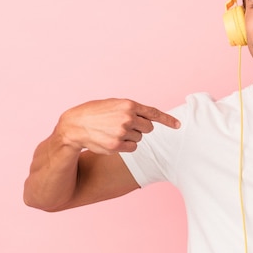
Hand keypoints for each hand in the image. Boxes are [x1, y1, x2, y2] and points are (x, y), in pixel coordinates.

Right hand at [56, 99, 180, 154]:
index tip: (178, 125)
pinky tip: (113, 140)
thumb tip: (149, 118)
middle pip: (148, 128)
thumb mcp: (114, 104)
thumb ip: (132, 109)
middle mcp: (128, 118)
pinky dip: (126, 146)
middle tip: (126, 126)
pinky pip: (132, 148)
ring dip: (130, 137)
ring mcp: (123, 132)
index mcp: (129, 105)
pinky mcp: (117, 145)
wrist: (74, 126)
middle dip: (141, 128)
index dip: (168, 120)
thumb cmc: (94, 113)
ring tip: (113, 131)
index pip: (153, 113)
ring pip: (139, 139)